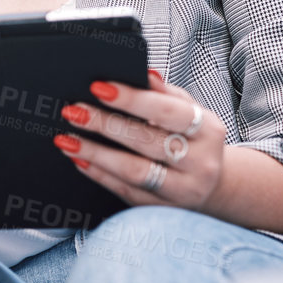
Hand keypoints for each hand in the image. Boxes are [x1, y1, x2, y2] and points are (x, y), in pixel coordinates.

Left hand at [53, 70, 226, 211]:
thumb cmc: (195, 140)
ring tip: (67, 139)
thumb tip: (143, 72)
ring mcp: (183, 190)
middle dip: (105, 124)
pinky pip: (126, 191)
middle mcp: (200, 163)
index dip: (132, 99)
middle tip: (73, 112)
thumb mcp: (191, 113)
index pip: (167, 111)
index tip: (98, 88)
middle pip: (146, 141)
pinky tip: (80, 160)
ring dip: (95, 154)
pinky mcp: (164, 209)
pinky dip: (100, 175)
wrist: (215, 185)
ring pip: (134, 171)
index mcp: (208, 131)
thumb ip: (166, 93)